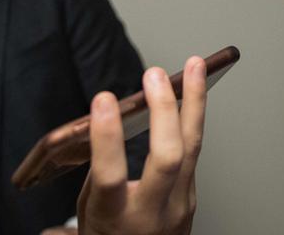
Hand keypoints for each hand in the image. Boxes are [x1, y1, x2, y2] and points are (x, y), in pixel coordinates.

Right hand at [76, 56, 206, 234]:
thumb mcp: (89, 212)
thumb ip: (98, 171)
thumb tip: (104, 122)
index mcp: (114, 219)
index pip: (110, 176)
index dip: (107, 137)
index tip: (103, 99)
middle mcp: (151, 213)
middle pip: (168, 157)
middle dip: (163, 110)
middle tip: (154, 74)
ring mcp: (178, 206)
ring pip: (192, 147)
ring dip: (194, 101)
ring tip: (194, 65)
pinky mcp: (192, 198)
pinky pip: (193, 151)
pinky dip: (192, 117)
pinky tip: (194, 90)